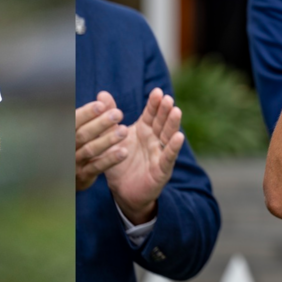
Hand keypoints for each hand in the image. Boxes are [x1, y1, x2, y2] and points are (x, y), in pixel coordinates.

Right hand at [76, 92, 127, 190]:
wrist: (70, 176)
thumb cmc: (80, 145)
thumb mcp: (86, 128)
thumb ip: (96, 113)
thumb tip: (104, 95)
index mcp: (66, 132)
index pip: (74, 121)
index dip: (87, 113)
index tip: (101, 105)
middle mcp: (67, 147)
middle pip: (82, 134)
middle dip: (100, 124)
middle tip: (118, 113)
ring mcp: (74, 162)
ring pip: (90, 150)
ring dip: (107, 140)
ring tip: (124, 131)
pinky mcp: (83, 177)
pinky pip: (97, 167)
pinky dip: (110, 160)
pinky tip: (124, 152)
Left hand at [104, 88, 184, 224]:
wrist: (122, 190)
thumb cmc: (119, 162)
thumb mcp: (112, 138)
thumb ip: (109, 117)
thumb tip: (102, 94)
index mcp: (144, 130)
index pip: (150, 114)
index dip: (154, 103)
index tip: (157, 91)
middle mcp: (154, 139)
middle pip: (161, 122)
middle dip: (165, 110)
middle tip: (167, 98)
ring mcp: (159, 153)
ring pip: (168, 136)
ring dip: (173, 124)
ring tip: (176, 111)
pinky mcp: (162, 169)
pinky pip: (168, 157)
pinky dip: (173, 147)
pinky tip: (179, 137)